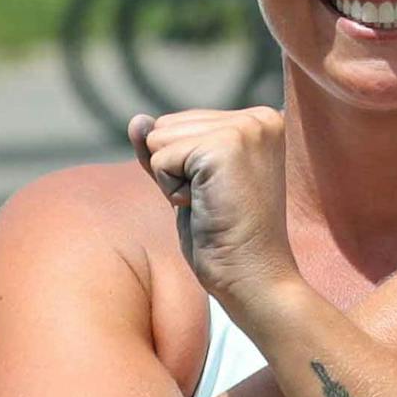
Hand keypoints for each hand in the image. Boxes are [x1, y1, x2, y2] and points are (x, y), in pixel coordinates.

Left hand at [131, 108, 298, 312]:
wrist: (253, 279)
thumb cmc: (224, 238)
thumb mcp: (188, 184)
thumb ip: (164, 148)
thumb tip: (137, 119)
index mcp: (259, 121)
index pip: (180, 123)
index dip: (183, 166)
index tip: (220, 194)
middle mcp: (259, 117)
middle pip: (166, 126)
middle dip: (176, 170)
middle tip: (215, 202)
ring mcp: (245, 130)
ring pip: (159, 138)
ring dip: (173, 180)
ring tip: (212, 204)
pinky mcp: (225, 147)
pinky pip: (160, 159)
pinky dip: (172, 190)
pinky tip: (206, 208)